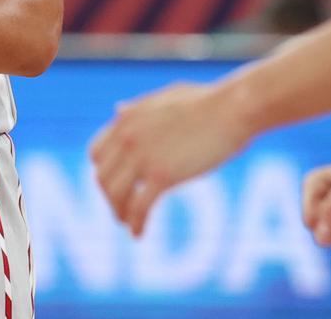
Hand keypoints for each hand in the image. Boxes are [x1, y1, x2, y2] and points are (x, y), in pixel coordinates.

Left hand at [89, 81, 252, 235]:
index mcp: (128, 118)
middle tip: (121, 210)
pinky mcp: (162, 176)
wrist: (232, 108)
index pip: (97, 153)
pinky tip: (139, 234)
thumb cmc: (208, 102)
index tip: (116, 185)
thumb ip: (139, 107)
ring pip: (116, 195)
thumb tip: (117, 110)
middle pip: (104, 178)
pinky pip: (138, 207)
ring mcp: (143, 157)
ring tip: (128, 224)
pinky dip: (136, 224)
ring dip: (119, 213)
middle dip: (111, 197)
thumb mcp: (166, 97)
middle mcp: (128, 137)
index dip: (104, 173)